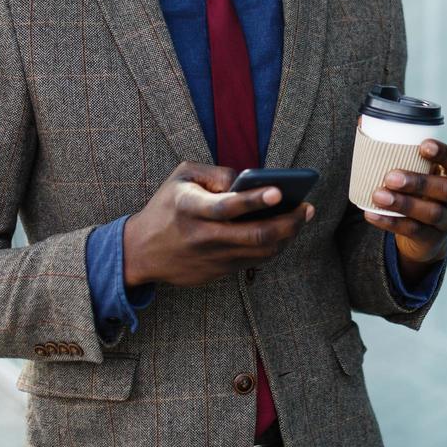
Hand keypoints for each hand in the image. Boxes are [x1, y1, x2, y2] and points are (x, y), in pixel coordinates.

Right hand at [123, 162, 312, 288]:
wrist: (140, 252)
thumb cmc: (167, 206)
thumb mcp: (182, 177)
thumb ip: (216, 172)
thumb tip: (249, 180)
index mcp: (190, 208)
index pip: (226, 206)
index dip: (254, 200)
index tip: (279, 191)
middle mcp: (203, 236)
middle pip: (254, 235)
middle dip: (288, 222)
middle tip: (306, 208)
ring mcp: (212, 258)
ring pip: (260, 252)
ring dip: (287, 235)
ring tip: (301, 217)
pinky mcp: (217, 273)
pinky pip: (254, 262)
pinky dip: (274, 247)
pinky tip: (284, 232)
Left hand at [364, 140, 446, 283]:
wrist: (424, 232)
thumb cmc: (419, 188)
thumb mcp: (417, 169)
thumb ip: (398, 147)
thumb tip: (364, 119)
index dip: (444, 153)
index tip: (423, 145)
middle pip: (445, 189)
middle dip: (419, 181)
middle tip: (390, 176)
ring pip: (430, 212)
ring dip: (403, 203)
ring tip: (378, 195)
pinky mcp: (433, 239)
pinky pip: (413, 231)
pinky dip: (391, 222)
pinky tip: (372, 214)